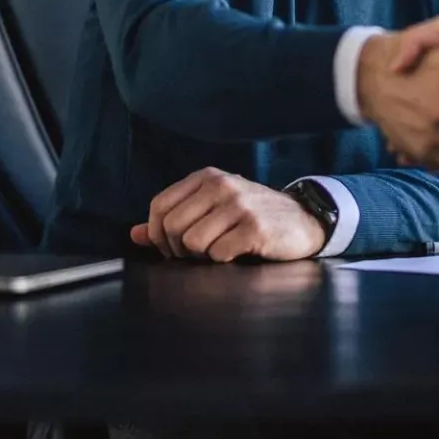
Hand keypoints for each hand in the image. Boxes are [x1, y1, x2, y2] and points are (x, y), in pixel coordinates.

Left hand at [129, 168, 328, 262]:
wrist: (303, 220)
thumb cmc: (252, 216)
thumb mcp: (212, 208)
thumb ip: (174, 218)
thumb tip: (135, 234)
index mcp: (206, 177)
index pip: (159, 207)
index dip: (157, 234)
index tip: (171, 248)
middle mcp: (221, 185)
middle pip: (172, 227)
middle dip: (178, 249)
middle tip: (196, 254)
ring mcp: (239, 205)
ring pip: (193, 242)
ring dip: (202, 256)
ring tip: (219, 250)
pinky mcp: (255, 228)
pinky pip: (218, 254)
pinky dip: (223, 260)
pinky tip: (238, 253)